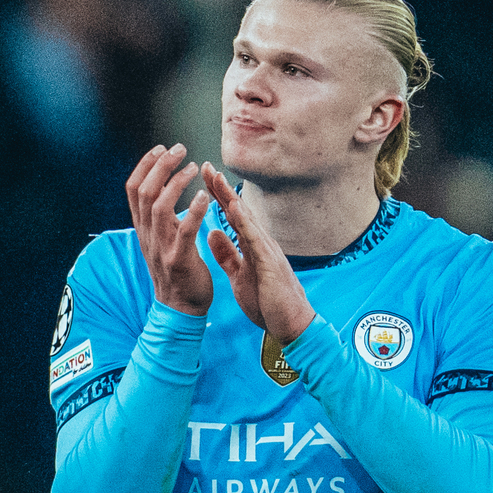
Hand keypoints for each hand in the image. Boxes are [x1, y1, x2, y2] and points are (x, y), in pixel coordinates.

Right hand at [127, 144, 212, 316]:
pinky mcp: (179, 260)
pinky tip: (204, 197)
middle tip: (179, 149)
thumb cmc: (176, 270)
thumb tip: (163, 187)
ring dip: (176, 183)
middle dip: (161, 165)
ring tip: (193, 168)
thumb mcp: (161, 238)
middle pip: (144, 192)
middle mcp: (147, 235)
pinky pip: (183, 231)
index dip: (144, 165)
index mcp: (143, 228)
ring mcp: (161, 248)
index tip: (161, 148)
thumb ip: (160, 215)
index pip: (133, 189)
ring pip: (159, 207)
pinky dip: (193, 211)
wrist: (180, 307)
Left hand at [201, 164, 315, 343]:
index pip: (232, 216)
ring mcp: (267, 252)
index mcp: (251, 246)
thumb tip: (213, 233)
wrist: (290, 326)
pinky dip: (245, 224)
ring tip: (217, 179)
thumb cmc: (268, 302)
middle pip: (239, 211)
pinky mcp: (270, 265)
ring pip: (247, 220)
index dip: (217, 196)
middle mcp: (260, 244)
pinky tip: (235, 209)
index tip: (203, 177)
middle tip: (206, 166)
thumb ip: (227, 254)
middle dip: (222, 189)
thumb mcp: (239, 275)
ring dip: (232, 198)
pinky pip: (255, 241)